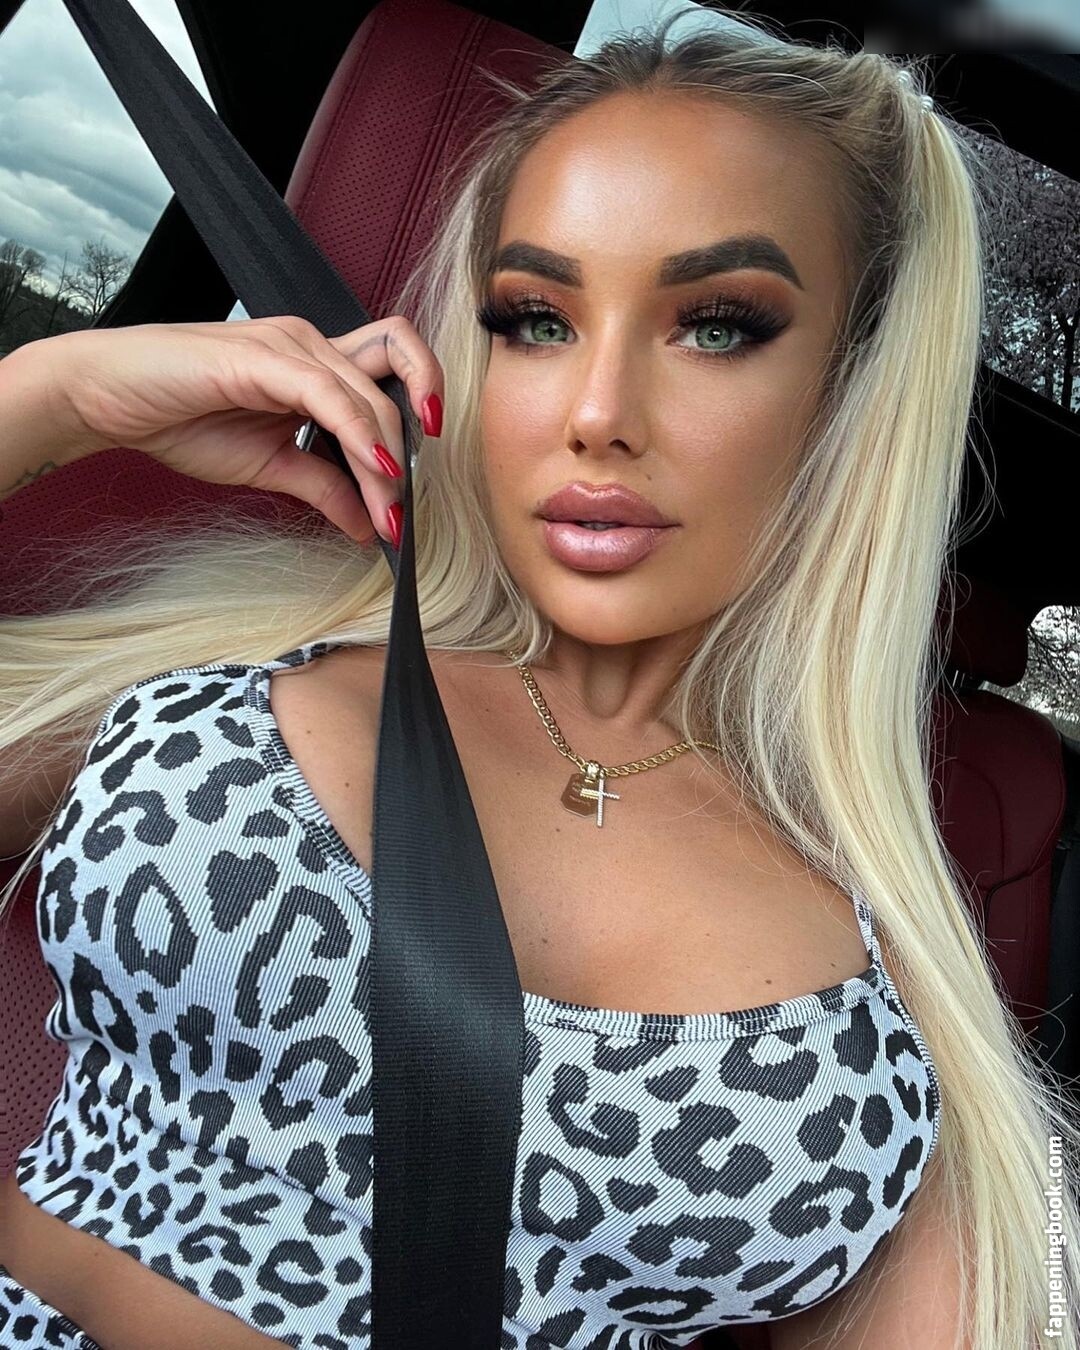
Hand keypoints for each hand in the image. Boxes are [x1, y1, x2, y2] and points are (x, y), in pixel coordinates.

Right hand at [50, 314, 443, 546]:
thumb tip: (367, 526)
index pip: (394, 373)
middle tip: (407, 501)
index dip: (420, 415)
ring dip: (388, 458)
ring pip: (370, 391)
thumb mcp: (270, 468)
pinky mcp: (263, 358)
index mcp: (318, 365)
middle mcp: (312, 345)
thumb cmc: (180, 419)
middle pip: (400, 365)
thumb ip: (324, 488)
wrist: (108, 398)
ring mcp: (290, 345)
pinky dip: (359, 434)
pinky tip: (374, 471)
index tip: (416, 483)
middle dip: (417, 436)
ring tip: (390, 510)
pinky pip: (329, 395)